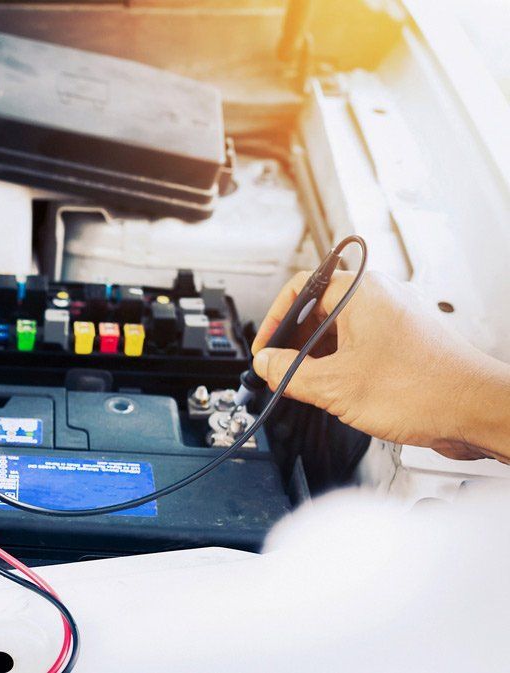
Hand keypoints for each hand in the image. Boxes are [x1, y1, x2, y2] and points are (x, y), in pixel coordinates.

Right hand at [252, 270, 509, 460]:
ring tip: (309, 386)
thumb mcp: (335, 385)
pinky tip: (337, 391)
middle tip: (281, 371)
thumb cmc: (423, 388)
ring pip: (340, 332)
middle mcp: (380, 298)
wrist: (477, 410)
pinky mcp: (406, 344)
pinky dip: (342, 365)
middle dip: (295, 344)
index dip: (275, 319)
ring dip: (318, 358)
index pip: (300, 289)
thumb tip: (267, 365)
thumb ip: (290, 373)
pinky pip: (361, 346)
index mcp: (360, 292)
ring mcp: (395, 320)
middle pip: (318, 311)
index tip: (265, 348)